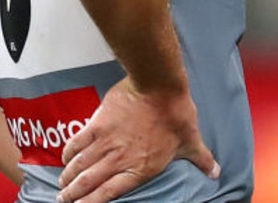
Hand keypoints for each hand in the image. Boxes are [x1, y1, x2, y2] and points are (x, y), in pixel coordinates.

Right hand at [57, 77, 218, 202]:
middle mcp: (119, 159)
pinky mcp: (97, 123)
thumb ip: (200, 159)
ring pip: (80, 166)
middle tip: (63, 200)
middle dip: (73, 195)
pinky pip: (77, 143)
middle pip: (88, 183)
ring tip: (62, 185)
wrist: (158, 85)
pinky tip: (64, 158)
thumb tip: (216, 172)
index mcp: (139, 168)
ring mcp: (106, 142)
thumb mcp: (191, 140)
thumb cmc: (176, 114)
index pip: (108, 193)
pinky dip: (69, 153)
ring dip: (68, 177)